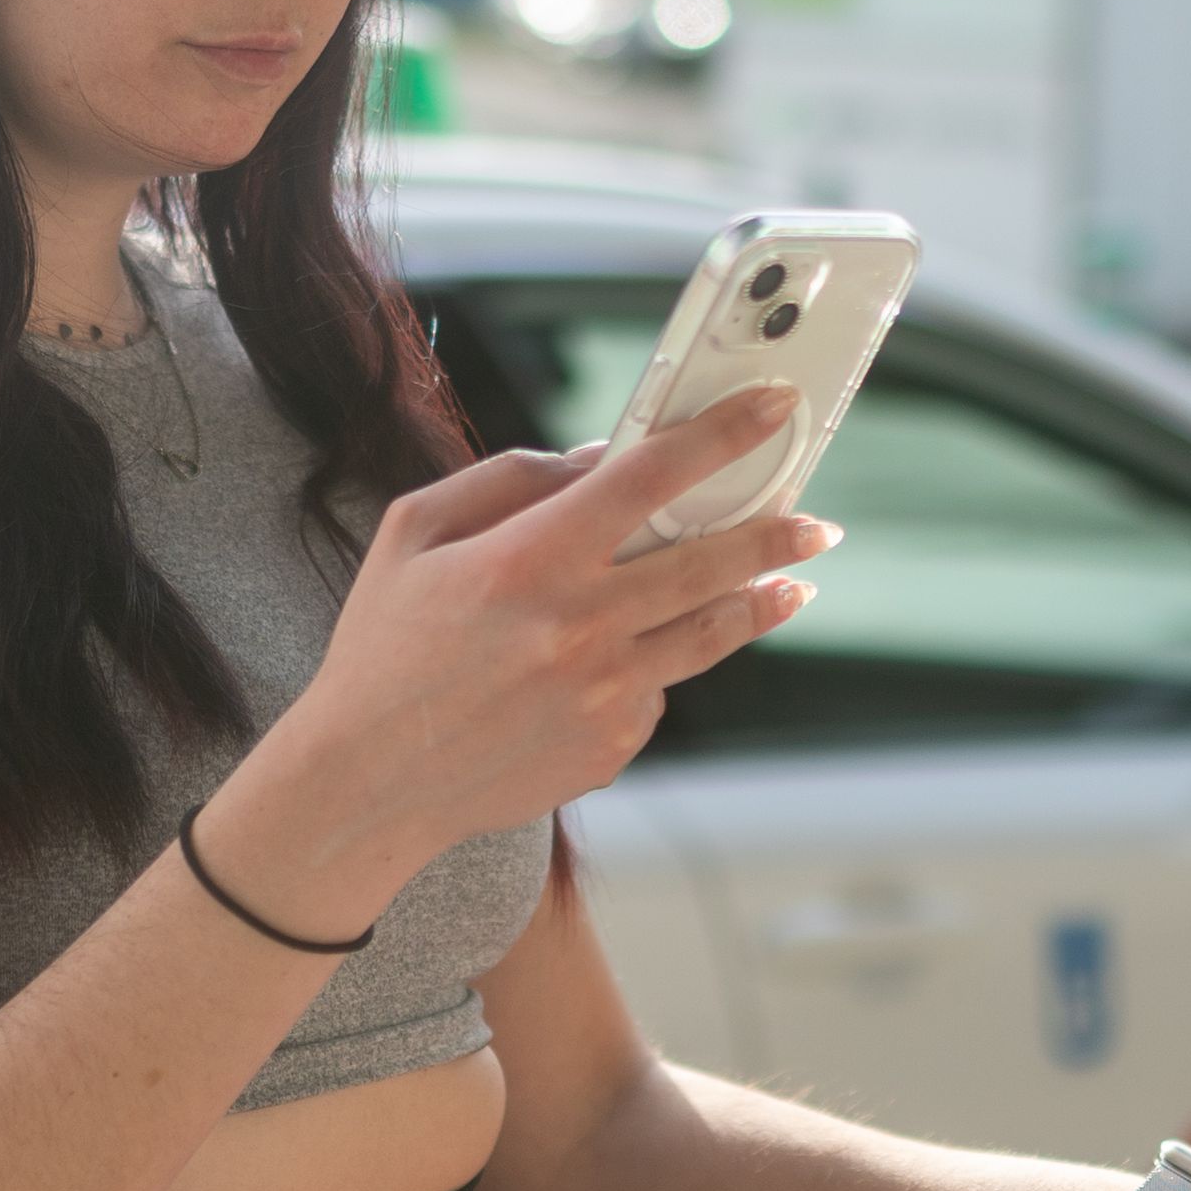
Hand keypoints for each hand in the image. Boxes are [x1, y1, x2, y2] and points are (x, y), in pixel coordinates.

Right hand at [222, 388, 827, 913]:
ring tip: (793, 584)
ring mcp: (603, 692)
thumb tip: (600, 459)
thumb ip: (511, 480)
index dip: (724, 435)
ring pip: (711, 632)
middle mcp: (579, 625)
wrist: (371, 780)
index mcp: (529, 558)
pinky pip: (660, 688)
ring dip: (762, 601)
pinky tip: (637, 658)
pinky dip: (659, 663)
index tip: (775, 410)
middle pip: (711, 561)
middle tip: (819, 522)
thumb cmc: (384, 646)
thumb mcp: (417, 534)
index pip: (651, 476)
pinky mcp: (612, 745)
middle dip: (779, 532)